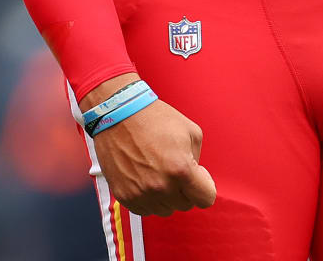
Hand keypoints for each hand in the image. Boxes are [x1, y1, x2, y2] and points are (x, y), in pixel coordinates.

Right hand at [83, 74, 217, 215]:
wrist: (116, 112)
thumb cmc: (153, 117)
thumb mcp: (190, 131)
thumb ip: (198, 159)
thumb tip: (195, 177)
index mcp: (181, 170)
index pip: (206, 199)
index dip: (204, 186)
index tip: (197, 175)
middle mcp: (161, 186)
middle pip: (185, 204)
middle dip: (184, 189)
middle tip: (173, 168)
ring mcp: (141, 193)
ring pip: (165, 209)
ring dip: (165, 195)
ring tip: (157, 172)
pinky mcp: (124, 195)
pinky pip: (144, 209)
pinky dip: (147, 198)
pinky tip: (144, 178)